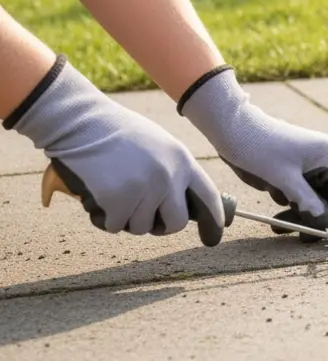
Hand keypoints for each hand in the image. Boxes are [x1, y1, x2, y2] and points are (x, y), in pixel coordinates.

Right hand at [9, 57, 225, 244]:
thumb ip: (170, 170)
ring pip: (141, 227)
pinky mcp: (119, 200)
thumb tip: (179, 201)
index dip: (213, 219)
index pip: (208, 196)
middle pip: (177, 222)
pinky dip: (105, 218)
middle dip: (161, 226)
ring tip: (114, 192)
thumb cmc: (115, 132)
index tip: (212, 238)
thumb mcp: (157, 144)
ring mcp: (145, 189)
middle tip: (143, 218)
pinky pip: (115, 226)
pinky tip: (99, 194)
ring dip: (126, 218)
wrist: (81, 123)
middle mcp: (169, 176)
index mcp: (182, 160)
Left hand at [180, 67, 327, 238]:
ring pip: (316, 197)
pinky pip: (302, 192)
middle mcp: (325, 158)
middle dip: (321, 218)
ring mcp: (311, 162)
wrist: (231, 128)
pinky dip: (292, 204)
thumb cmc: (258, 148)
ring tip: (278, 225)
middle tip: (306, 237)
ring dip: (301, 213)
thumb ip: (308, 201)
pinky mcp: (297, 166)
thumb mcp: (283, 179)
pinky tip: (276, 209)